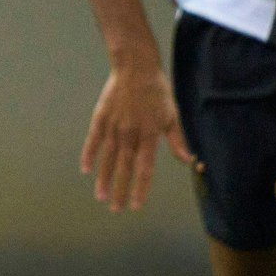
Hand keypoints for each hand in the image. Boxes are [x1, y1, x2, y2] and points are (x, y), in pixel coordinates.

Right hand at [80, 59, 198, 211]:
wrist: (135, 67)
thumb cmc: (157, 91)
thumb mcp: (172, 114)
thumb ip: (177, 140)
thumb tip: (189, 160)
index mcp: (149, 135)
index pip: (144, 169)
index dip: (140, 188)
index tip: (136, 205)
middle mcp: (129, 134)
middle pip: (124, 168)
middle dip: (119, 190)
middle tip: (115, 208)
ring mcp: (113, 126)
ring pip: (107, 158)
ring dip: (103, 179)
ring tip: (100, 196)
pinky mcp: (100, 118)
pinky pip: (93, 140)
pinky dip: (89, 155)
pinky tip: (86, 169)